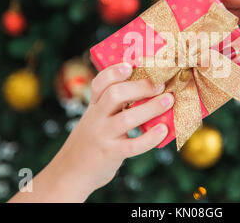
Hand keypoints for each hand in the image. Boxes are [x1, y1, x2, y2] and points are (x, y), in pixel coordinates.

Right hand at [9, 62, 172, 201]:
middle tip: (160, 84)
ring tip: (169, 101)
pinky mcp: (111, 154)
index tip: (130, 65)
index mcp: (93, 107)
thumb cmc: (91, 141)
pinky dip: (150, 137)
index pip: (99, 83)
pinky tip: (163, 130)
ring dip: (151, 108)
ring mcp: (102, 136)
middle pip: (114, 95)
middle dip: (140, 87)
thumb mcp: (95, 119)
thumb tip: (150, 90)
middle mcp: (95, 118)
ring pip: (126, 118)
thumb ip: (112, 106)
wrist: (71, 173)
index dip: (114, 72)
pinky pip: (133, 145)